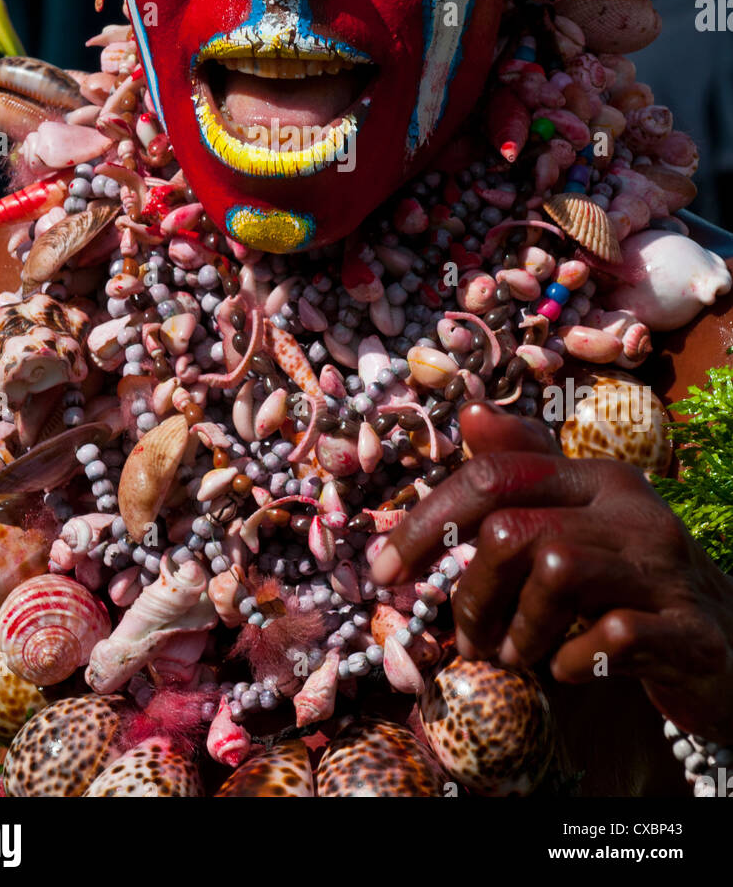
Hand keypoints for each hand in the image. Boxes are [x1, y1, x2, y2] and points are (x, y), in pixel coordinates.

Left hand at [371, 402, 732, 741]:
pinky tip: (567, 670)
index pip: (494, 474)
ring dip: (517, 628)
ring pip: (556, 570)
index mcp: (596, 477)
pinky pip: (611, 636)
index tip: (385, 572)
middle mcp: (633, 509)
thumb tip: (471, 411)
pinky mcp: (689, 630)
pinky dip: (571, 661)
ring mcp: (665, 568)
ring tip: (514, 656)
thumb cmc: (633, 580)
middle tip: (468, 637)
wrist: (729, 644)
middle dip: (471, 592)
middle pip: (513, 527)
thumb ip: (525, 470)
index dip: (426, 521)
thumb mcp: (580, 520)